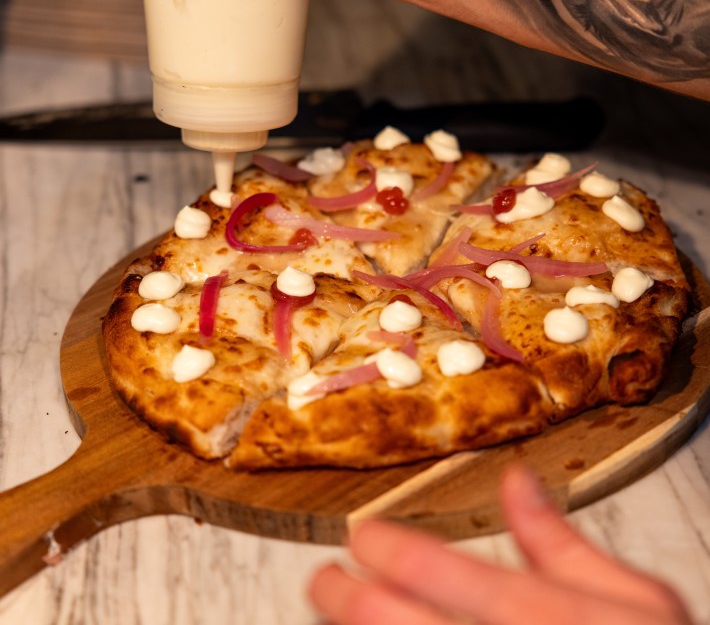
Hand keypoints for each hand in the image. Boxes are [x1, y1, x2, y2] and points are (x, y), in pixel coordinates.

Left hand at [309, 465, 693, 624]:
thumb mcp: (637, 605)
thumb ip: (565, 544)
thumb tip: (517, 480)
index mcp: (543, 618)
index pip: (439, 573)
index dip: (388, 548)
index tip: (362, 533)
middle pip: (398, 624)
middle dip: (348, 599)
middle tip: (323, 580)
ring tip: (337, 616)